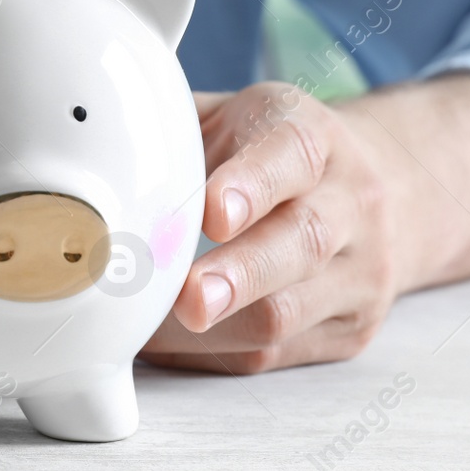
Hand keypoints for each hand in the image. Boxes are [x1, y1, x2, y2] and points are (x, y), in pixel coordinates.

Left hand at [139, 75, 469, 373]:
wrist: (372, 192)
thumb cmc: (267, 152)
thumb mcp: (231, 116)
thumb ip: (175, 130)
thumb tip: (96, 157)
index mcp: (313, 136)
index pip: (291, 153)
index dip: (250, 184)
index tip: (211, 212)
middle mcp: (351, 201)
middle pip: (303, 242)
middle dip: (238, 276)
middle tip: (189, 297)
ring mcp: (359, 271)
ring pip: (288, 312)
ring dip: (214, 328)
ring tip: (156, 330)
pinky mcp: (348, 329)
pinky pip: (274, 354)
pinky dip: (210, 352)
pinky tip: (168, 341)